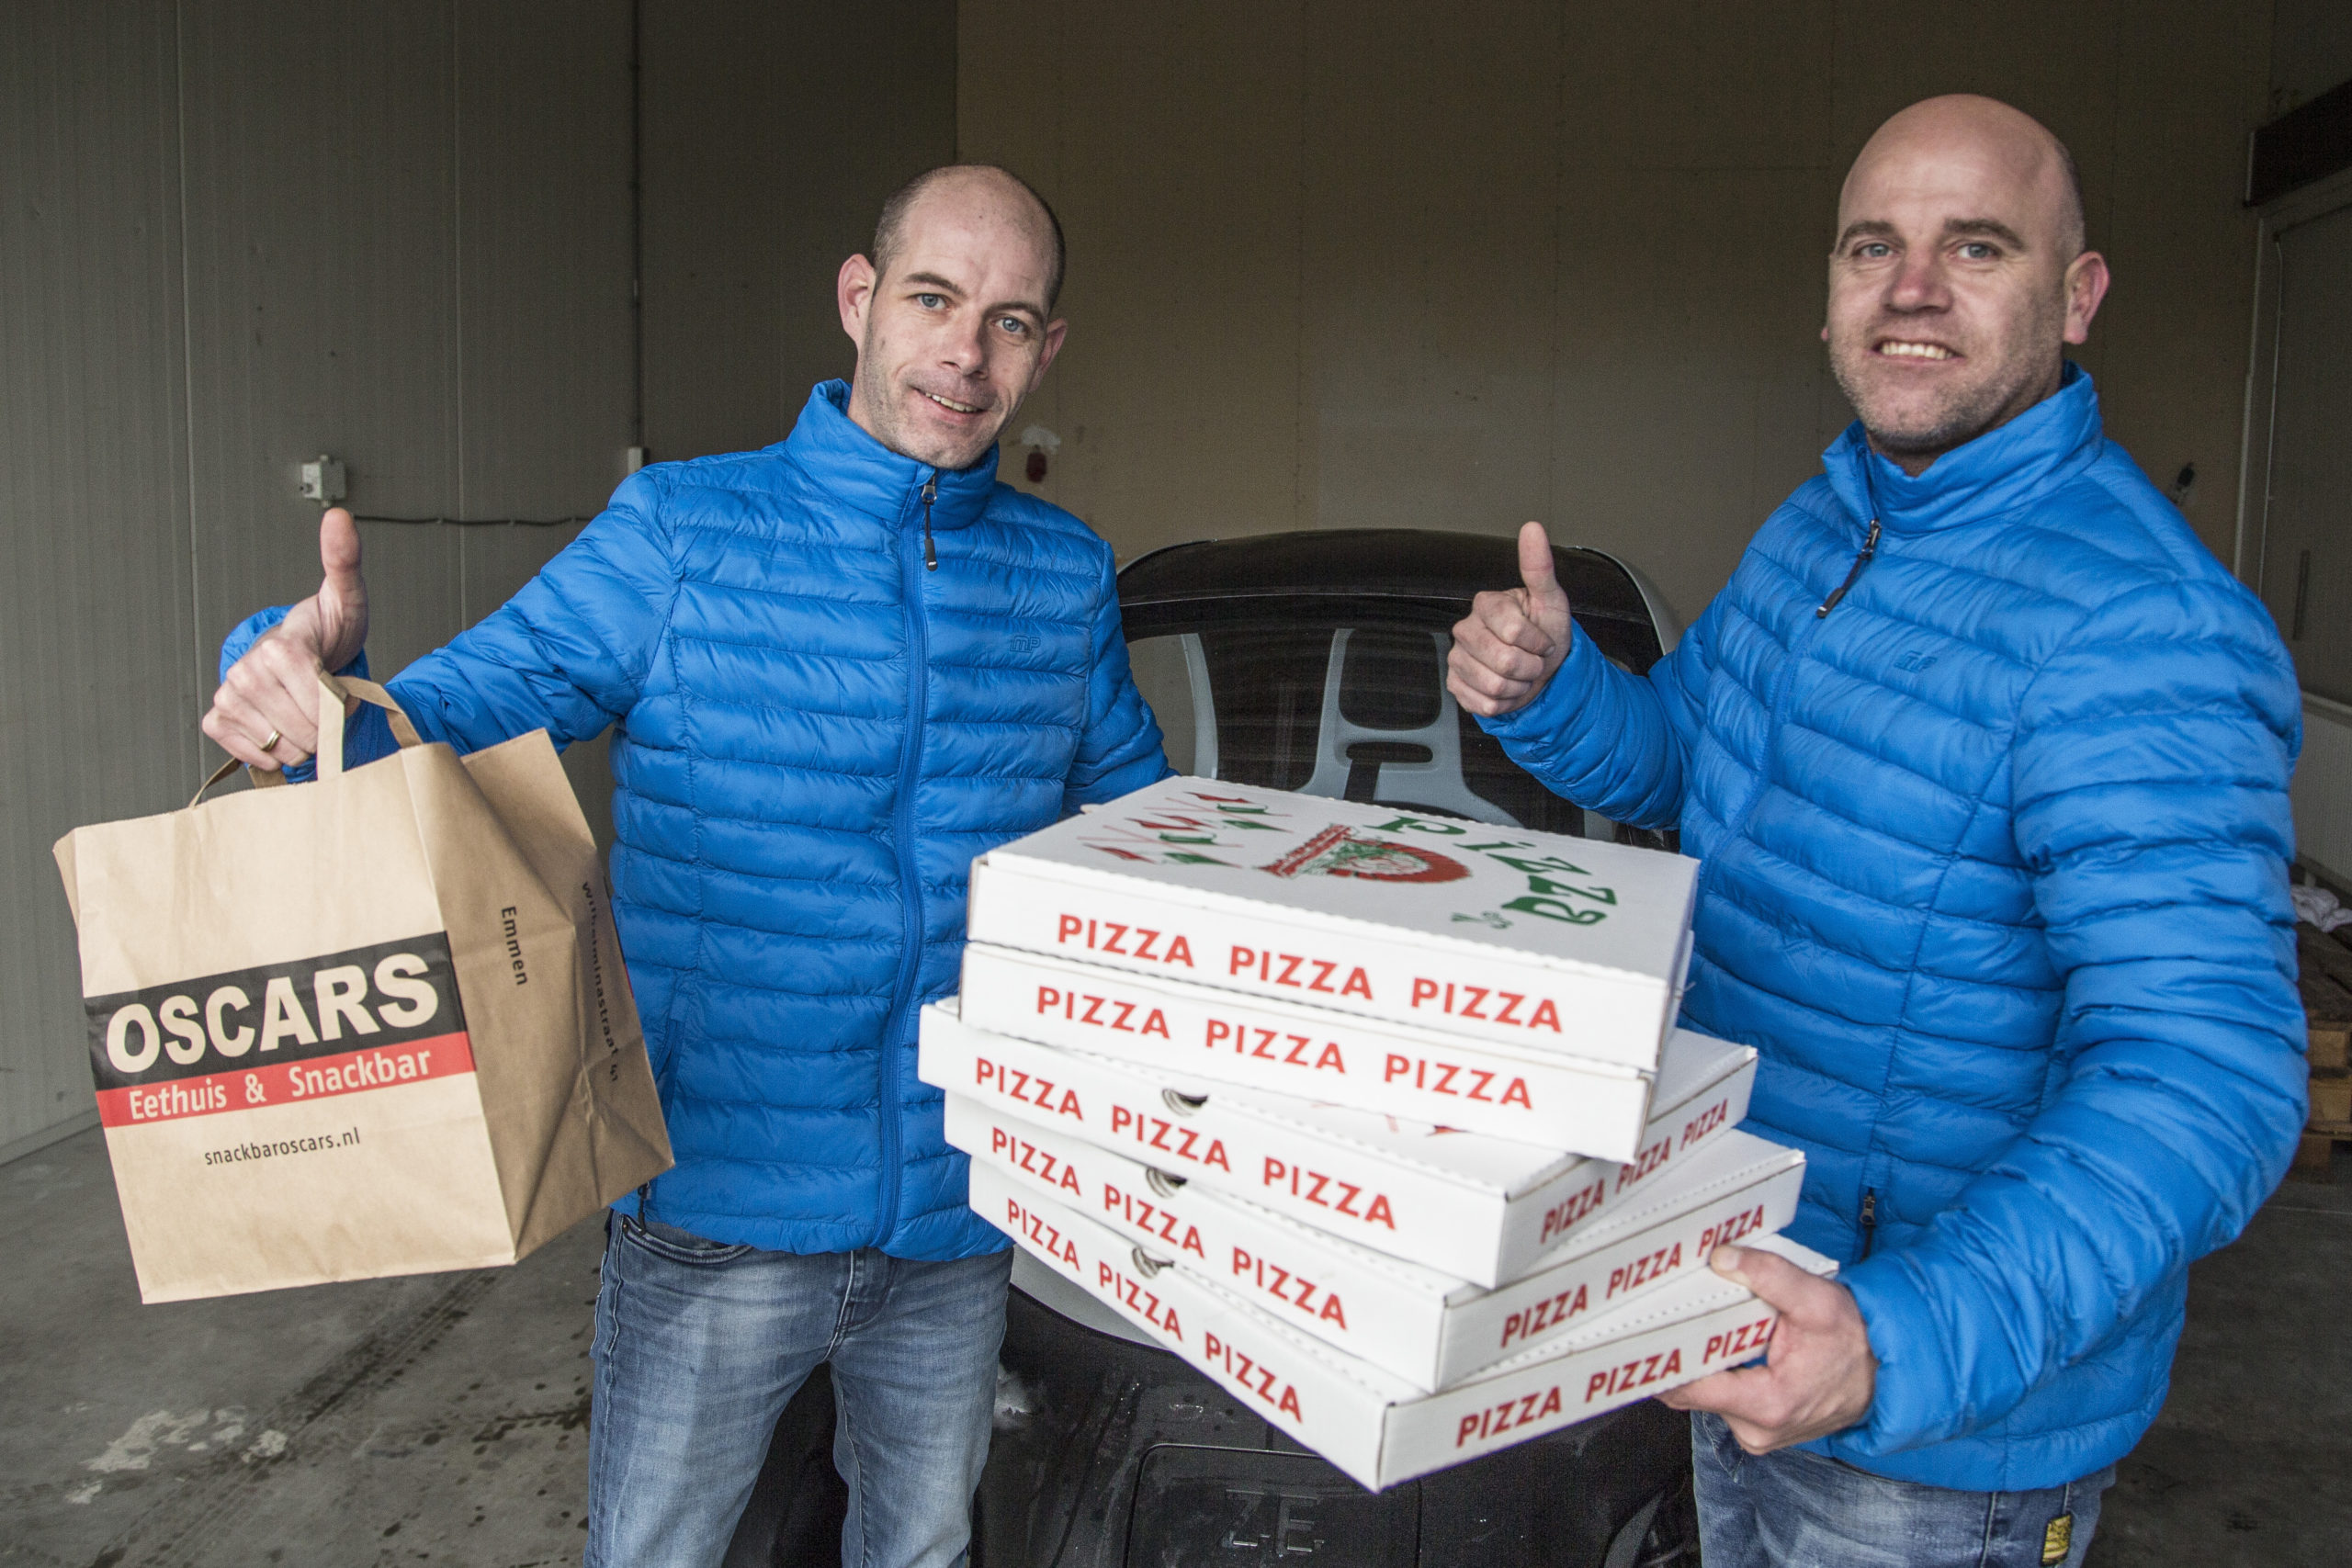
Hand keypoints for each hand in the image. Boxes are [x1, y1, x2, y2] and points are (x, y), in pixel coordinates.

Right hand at [201, 508, 369, 769]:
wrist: (304, 651)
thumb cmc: (329, 630)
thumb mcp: (348, 599)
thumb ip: (345, 563)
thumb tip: (337, 516)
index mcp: (280, 648)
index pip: (319, 705)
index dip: (339, 708)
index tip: (342, 691)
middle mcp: (246, 671)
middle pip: (303, 732)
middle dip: (324, 726)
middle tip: (325, 701)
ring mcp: (229, 695)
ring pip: (281, 747)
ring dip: (303, 740)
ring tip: (305, 710)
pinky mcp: (218, 718)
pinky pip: (248, 751)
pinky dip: (272, 750)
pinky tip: (281, 726)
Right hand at [1446, 521, 1573, 717]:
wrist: (1541, 670)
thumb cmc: (1545, 633)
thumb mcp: (1551, 600)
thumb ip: (1539, 567)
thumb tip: (1533, 528)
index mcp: (1486, 605)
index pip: (1513, 631)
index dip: (1538, 643)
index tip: (1543, 640)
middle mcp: (1466, 629)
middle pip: (1504, 661)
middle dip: (1530, 667)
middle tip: (1533, 660)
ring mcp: (1457, 658)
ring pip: (1494, 686)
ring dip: (1519, 687)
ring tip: (1521, 674)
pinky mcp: (1456, 685)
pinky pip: (1483, 703)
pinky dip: (1505, 703)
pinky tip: (1508, 688)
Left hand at [1658, 1243, 1877, 1452]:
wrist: (1883, 1371)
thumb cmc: (1853, 1340)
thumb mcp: (1817, 1299)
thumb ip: (1769, 1275)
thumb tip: (1722, 1257)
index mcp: (1767, 1404)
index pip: (1689, 1389)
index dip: (1661, 1359)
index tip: (1639, 1332)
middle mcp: (1756, 1429)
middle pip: (1690, 1392)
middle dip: (1675, 1353)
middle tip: (1654, 1316)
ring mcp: (1756, 1433)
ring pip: (1704, 1396)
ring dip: (1699, 1362)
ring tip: (1689, 1323)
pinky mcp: (1758, 1428)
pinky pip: (1722, 1399)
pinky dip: (1717, 1372)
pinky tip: (1717, 1343)